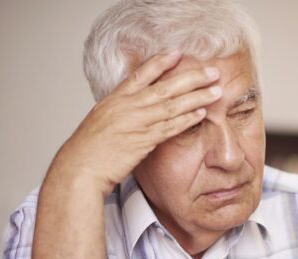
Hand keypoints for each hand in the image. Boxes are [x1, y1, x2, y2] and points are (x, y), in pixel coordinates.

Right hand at [49, 52, 221, 194]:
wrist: (80, 167)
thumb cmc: (89, 148)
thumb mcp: (102, 119)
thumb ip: (120, 110)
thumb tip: (135, 106)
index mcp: (116, 98)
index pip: (142, 74)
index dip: (161, 62)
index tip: (179, 53)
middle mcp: (128, 106)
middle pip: (166, 86)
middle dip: (192, 77)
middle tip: (212, 71)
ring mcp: (137, 122)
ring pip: (173, 105)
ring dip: (197, 97)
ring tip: (216, 90)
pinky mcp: (144, 141)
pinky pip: (171, 127)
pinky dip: (188, 119)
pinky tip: (202, 113)